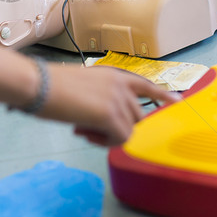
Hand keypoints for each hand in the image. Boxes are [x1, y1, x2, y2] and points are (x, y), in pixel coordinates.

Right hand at [39, 64, 179, 146]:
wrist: (39, 84)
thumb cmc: (50, 85)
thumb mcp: (82, 86)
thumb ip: (99, 98)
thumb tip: (101, 120)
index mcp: (114, 75)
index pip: (146, 84)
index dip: (162, 95)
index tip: (177, 102)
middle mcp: (121, 84)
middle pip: (137, 116)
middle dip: (116, 126)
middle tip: (86, 128)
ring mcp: (118, 98)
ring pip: (128, 129)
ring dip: (107, 136)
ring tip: (81, 128)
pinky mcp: (110, 114)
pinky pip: (120, 138)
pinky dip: (104, 142)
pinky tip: (83, 132)